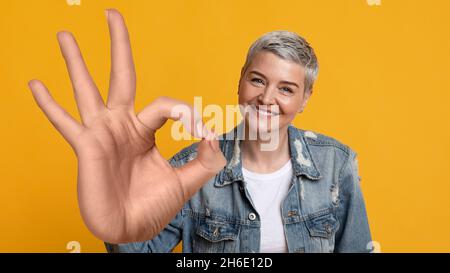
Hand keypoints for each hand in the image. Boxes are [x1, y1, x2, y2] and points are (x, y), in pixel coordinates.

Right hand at [28, 9, 225, 243]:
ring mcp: (102, 133)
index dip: (189, 114)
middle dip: (118, 45)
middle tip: (112, 14)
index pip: (169, 105)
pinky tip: (36, 84)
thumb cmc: (154, 206)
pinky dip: (50, 105)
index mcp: (144, 130)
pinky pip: (65, 122)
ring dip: (76, 62)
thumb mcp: (187, 181)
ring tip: (65, 35)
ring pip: (88, 89)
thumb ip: (205, 159)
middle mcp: (122, 125)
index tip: (205, 134)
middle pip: (121, 76)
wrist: (131, 230)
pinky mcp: (87, 147)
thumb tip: (216, 135)